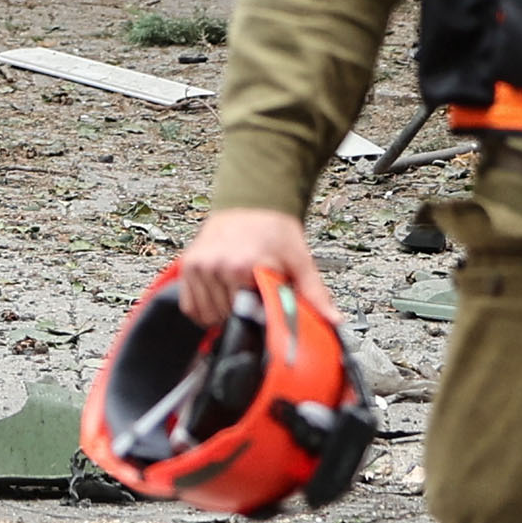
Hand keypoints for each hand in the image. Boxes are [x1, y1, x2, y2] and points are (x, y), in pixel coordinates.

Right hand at [174, 207, 316, 328]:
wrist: (251, 203)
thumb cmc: (274, 230)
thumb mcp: (300, 261)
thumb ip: (316, 294)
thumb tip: (333, 319)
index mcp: (244, 266)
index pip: (246, 316)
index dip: (259, 319)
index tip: (266, 312)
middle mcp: (217, 266)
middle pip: (227, 318)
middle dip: (243, 315)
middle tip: (255, 299)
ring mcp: (199, 266)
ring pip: (207, 315)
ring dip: (223, 314)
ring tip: (239, 296)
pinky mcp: (188, 266)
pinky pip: (189, 305)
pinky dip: (203, 309)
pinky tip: (220, 298)